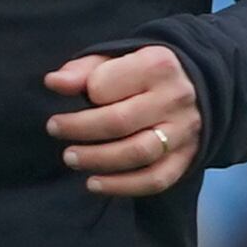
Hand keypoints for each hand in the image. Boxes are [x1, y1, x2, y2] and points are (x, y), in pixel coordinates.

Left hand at [43, 43, 203, 196]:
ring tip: (71, 158)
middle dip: (79, 130)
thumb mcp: (114, 60)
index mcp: (157, 65)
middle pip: (119, 122)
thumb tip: (54, 82)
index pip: (105, 86)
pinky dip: (122, 186)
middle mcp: (175, 98)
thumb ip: (83, 70)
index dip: (83, 93)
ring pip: (138, 153)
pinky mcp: (186, 157)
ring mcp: (183, 130)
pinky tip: (94, 184)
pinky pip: (155, 179)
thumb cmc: (141, 74)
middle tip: (54, 130)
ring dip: (97, 160)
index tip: (67, 98)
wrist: (192, 87)